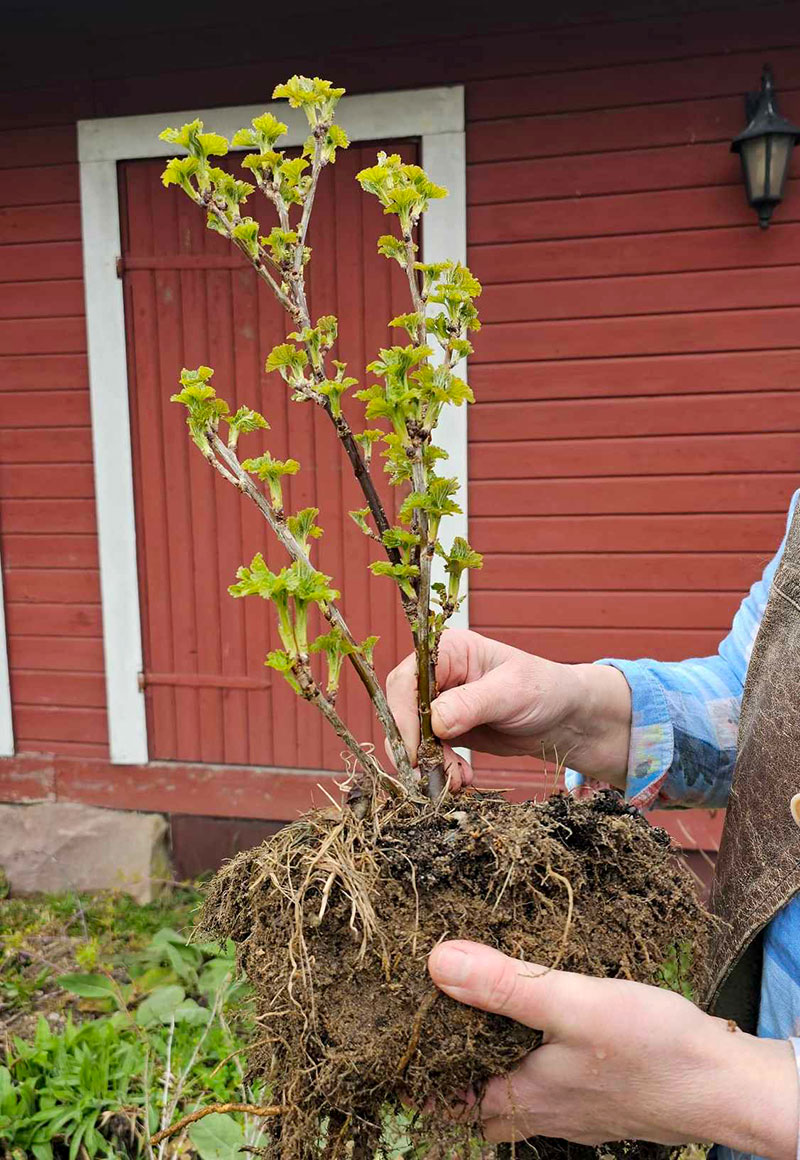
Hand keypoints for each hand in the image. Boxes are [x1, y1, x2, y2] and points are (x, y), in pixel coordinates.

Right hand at [386, 629, 631, 788]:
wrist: (563, 719)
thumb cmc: (543, 690)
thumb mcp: (511, 693)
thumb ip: (472, 704)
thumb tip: (436, 720)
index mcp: (447, 650)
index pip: (406, 680)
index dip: (403, 716)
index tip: (414, 750)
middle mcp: (436, 674)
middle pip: (402, 710)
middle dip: (413, 746)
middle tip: (428, 776)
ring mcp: (439, 703)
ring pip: (412, 736)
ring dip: (428, 764)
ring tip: (456, 781)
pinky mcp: (445, 730)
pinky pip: (428, 752)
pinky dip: (440, 769)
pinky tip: (462, 778)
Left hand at [428, 940, 797, 1156]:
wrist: (729, 1083)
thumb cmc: (652, 1048)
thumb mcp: (572, 1003)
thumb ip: (505, 985)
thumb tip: (437, 963)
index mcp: (524, 1098)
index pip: (450, 1095)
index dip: (422, 1065)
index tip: (402, 1025)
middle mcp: (545, 1113)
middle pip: (480, 1092)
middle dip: (455, 1057)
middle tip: (437, 1006)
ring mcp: (576, 1109)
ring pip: (517, 1084)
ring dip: (496, 1050)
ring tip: (482, 1000)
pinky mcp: (604, 1096)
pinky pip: (552, 1078)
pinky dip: (535, 1050)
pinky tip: (545, 1017)